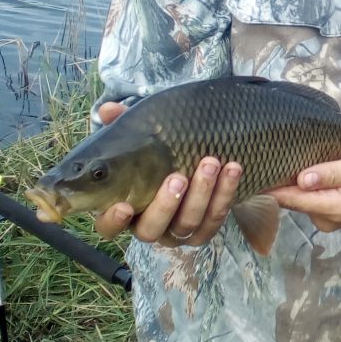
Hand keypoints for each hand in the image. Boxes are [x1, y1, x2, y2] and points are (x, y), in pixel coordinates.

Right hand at [93, 101, 241, 246]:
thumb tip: (107, 110)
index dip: (113, 221)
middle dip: (165, 204)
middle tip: (178, 177)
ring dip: (201, 193)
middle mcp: (149, 224)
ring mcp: (177, 231)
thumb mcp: (145, 134)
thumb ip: (124, 124)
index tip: (124, 205)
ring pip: (187, 224)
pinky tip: (232, 169)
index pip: (108, 227)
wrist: (205, 158)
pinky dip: (224, 194)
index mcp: (125, 206)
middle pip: (150, 230)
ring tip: (210, 163)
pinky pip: (214, 219)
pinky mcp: (205, 230)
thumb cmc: (163, 149)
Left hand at [268, 144, 340, 232]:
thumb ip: (333, 173)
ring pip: (298, 200)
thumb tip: (302, 179)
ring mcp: (327, 219)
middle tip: (261, 155)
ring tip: (279, 158)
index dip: (271, 185)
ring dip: (289, 182)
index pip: (293, 198)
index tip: (252, 170)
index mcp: (336, 207)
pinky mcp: (328, 214)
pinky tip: (300, 170)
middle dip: (278, 181)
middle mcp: (327, 219)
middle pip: (292, 200)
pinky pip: (307, 200)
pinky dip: (301, 186)